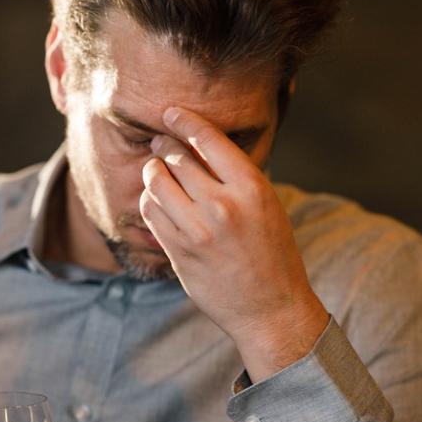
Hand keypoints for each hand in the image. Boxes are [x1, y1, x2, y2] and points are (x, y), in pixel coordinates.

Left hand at [139, 106, 327, 382]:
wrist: (270, 309)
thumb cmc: (272, 254)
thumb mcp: (266, 207)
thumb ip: (234, 178)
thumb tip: (196, 146)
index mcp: (252, 188)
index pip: (209, 140)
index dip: (185, 121)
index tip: (171, 112)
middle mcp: (223, 206)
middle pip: (177, 159)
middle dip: (164, 145)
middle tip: (159, 141)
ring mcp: (198, 231)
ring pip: (157, 183)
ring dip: (152, 171)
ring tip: (155, 169)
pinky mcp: (179, 252)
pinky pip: (151, 213)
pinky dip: (150, 200)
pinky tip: (156, 200)